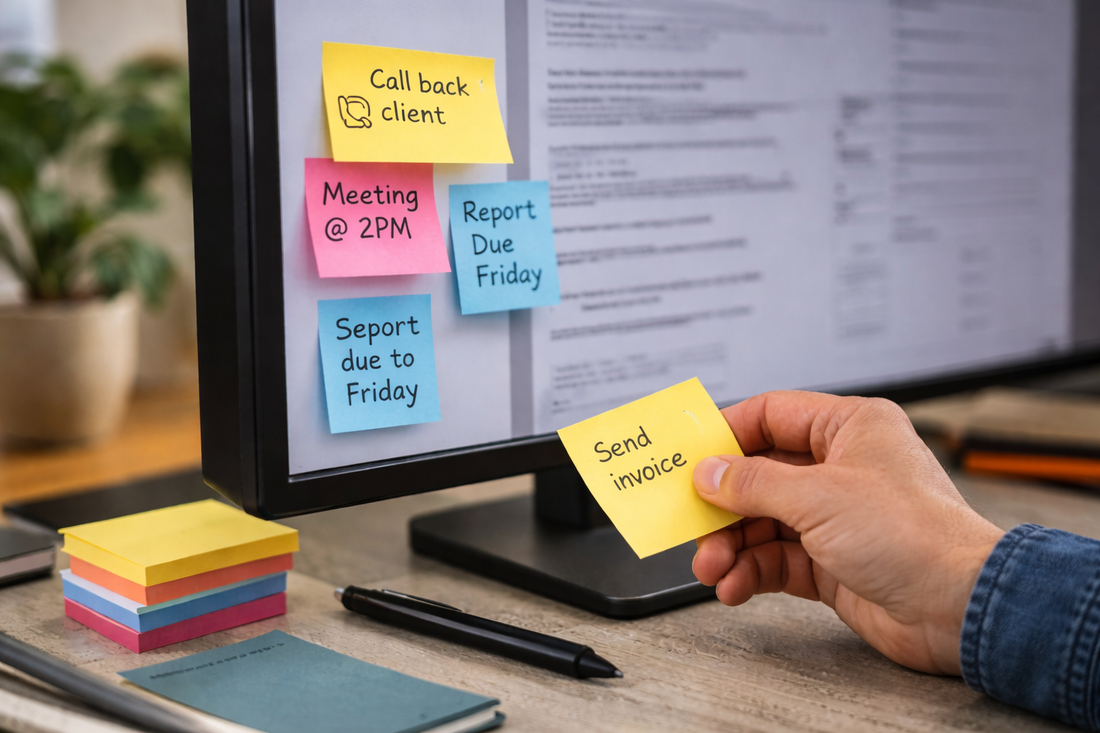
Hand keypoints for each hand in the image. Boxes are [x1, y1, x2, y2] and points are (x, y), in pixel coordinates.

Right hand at [692, 391, 1003, 674]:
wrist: (960, 607)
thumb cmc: (916, 536)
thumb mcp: (818, 496)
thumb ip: (752, 483)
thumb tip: (708, 473)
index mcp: (849, 428)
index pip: (771, 416)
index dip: (726, 435)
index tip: (689, 456)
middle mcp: (842, 468)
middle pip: (759, 475)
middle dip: (723, 505)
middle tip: (691, 522)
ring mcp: (836, 517)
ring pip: (762, 522)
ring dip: (731, 546)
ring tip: (711, 566)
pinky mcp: (832, 562)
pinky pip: (776, 559)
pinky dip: (750, 572)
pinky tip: (734, 585)